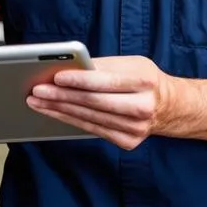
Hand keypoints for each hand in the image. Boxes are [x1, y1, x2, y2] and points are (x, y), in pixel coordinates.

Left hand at [26, 55, 173, 150]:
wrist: (169, 107)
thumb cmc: (144, 80)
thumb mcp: (131, 64)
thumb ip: (103, 66)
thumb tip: (69, 68)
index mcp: (144, 82)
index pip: (106, 82)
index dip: (79, 80)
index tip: (56, 77)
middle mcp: (142, 107)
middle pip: (94, 102)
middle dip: (61, 96)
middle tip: (37, 91)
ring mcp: (135, 129)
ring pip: (89, 118)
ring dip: (59, 110)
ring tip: (37, 101)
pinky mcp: (127, 142)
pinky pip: (92, 129)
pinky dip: (70, 120)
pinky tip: (54, 113)